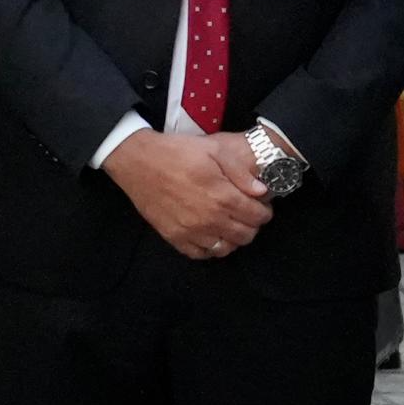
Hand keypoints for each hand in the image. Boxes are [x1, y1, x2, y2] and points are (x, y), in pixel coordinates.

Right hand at [105, 121, 271, 259]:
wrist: (139, 162)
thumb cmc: (178, 152)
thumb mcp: (214, 150)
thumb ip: (241, 172)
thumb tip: (261, 191)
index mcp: (223, 197)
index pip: (258, 217)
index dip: (264, 211)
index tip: (261, 205)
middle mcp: (210, 220)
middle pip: (246, 236)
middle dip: (253, 225)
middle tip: (247, 213)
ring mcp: (191, 232)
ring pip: (226, 248)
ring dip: (233, 238)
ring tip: (230, 224)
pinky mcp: (175, 238)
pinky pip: (201, 254)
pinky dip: (211, 248)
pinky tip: (211, 234)